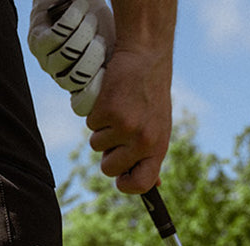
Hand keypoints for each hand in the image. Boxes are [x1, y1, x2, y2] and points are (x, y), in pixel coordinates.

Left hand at [28, 0, 114, 115]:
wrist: (81, 0)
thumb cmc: (101, 24)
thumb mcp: (116, 48)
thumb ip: (119, 69)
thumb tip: (125, 86)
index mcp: (83, 85)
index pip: (82, 106)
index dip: (95, 93)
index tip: (108, 69)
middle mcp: (63, 78)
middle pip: (75, 80)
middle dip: (94, 54)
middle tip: (100, 36)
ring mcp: (47, 62)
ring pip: (67, 54)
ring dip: (84, 31)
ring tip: (91, 17)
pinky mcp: (37, 42)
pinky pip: (56, 35)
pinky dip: (73, 18)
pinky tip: (81, 8)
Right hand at [86, 43, 172, 193]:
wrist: (146, 56)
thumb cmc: (151, 96)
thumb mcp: (159, 128)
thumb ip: (152, 156)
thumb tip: (154, 185)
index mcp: (158, 147)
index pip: (141, 184)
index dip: (125, 185)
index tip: (120, 177)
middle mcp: (143, 140)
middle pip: (109, 169)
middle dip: (107, 154)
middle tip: (117, 131)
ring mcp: (125, 126)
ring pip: (96, 146)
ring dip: (101, 130)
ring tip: (118, 109)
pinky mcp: (108, 111)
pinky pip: (90, 125)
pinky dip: (96, 113)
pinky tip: (111, 99)